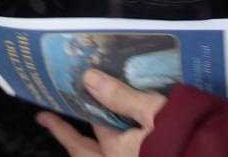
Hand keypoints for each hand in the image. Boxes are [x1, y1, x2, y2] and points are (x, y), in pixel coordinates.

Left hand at [36, 70, 167, 156]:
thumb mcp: (153, 111)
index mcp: (115, 152)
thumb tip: (88, 78)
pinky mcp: (154, 156)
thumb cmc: (185, 135)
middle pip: (85, 153)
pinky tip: (122, 130)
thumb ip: (120, 96)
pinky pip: (125, 153)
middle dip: (67, 137)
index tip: (42, 114)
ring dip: (90, 144)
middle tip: (48, 121)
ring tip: (82, 125)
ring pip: (102, 156)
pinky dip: (114, 143)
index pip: (83, 134)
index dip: (63, 122)